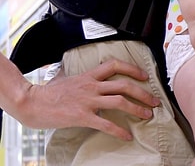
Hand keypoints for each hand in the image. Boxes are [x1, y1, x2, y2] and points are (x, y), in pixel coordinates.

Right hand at [18, 59, 160, 140]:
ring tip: (148, 115)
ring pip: (119, 101)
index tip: (145, 76)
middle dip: (143, 93)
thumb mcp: (68, 79)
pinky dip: (119, 130)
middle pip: (124, 85)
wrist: (31, 102)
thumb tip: (91, 79)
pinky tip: (127, 136)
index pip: (115, 65)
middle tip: (155, 101)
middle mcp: (91, 86)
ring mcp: (87, 101)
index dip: (133, 69)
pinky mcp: (82, 116)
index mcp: (89, 76)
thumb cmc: (48, 93)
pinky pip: (105, 123)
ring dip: (137, 109)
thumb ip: (83, 79)